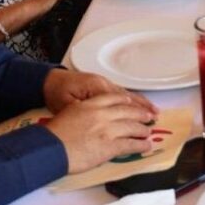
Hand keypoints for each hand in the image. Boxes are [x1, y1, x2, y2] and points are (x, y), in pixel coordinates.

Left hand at [42, 68, 157, 115]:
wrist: (49, 81)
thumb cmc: (56, 94)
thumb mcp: (67, 105)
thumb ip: (85, 111)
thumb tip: (100, 121)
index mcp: (97, 88)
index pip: (120, 102)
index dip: (134, 112)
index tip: (144, 122)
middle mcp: (104, 84)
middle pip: (127, 97)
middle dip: (142, 108)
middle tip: (155, 118)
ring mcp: (104, 84)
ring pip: (126, 94)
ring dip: (141, 103)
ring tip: (154, 111)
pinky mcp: (102, 85)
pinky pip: (121, 93)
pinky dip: (132, 99)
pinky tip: (140, 105)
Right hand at [43, 93, 155, 173]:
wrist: (50, 148)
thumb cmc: (54, 133)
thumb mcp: (69, 112)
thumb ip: (84, 110)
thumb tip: (90, 115)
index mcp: (91, 104)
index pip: (114, 98)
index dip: (127, 100)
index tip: (133, 102)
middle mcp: (102, 114)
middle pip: (128, 111)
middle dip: (140, 114)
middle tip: (149, 116)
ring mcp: (108, 130)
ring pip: (132, 127)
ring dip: (143, 130)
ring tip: (148, 132)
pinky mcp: (110, 146)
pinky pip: (130, 144)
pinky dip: (140, 145)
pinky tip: (146, 146)